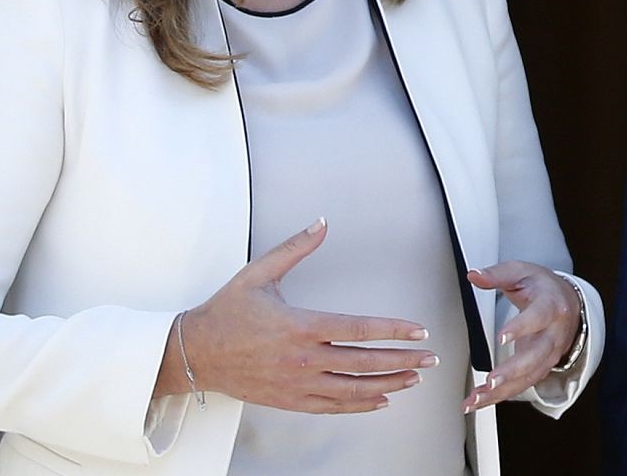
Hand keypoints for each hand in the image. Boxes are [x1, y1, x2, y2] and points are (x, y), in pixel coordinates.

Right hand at [166, 218, 437, 412]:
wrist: (195, 353)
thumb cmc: (227, 310)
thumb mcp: (259, 273)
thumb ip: (295, 248)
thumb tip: (321, 222)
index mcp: (301, 326)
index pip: (359, 330)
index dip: (394, 331)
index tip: (419, 331)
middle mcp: (303, 359)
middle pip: (364, 363)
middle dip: (403, 361)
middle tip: (431, 359)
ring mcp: (297, 384)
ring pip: (353, 390)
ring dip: (388, 385)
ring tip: (414, 379)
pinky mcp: (289, 401)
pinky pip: (332, 406)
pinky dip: (359, 405)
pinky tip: (380, 400)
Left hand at [461, 261, 580, 411]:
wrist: (567, 302)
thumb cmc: (543, 288)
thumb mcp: (522, 272)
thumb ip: (497, 275)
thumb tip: (474, 275)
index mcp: (551, 306)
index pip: (538, 317)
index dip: (521, 328)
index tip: (501, 336)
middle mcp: (554, 334)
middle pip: (536, 356)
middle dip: (513, 371)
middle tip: (491, 380)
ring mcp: (550, 354)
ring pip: (529, 377)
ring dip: (502, 391)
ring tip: (477, 399)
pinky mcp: (541, 368)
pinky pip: (522, 385)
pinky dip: (500, 396)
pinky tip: (480, 400)